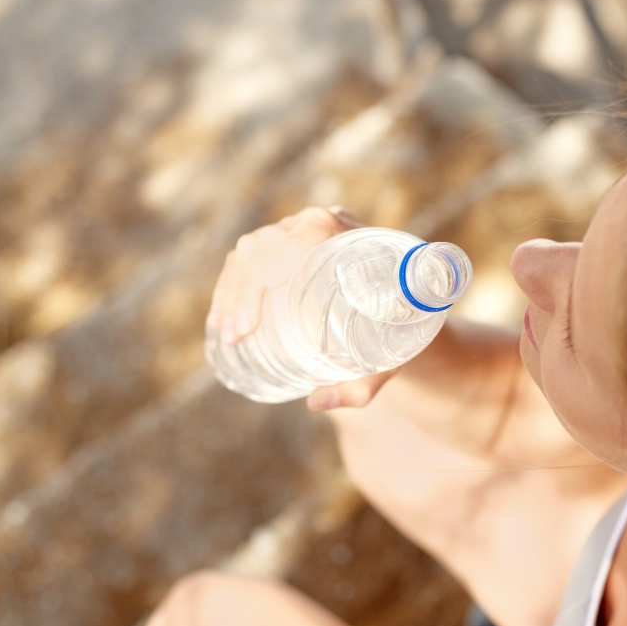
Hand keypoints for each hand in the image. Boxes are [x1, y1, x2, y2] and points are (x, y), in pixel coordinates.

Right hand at [206, 205, 396, 410]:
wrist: (405, 307)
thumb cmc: (397, 334)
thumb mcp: (386, 362)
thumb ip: (360, 388)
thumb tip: (317, 403)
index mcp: (352, 238)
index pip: (298, 241)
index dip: (265, 278)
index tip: (250, 325)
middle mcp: (325, 223)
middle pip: (267, 246)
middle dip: (243, 292)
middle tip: (237, 336)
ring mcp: (303, 229)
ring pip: (253, 249)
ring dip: (232, 290)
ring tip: (227, 331)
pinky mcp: (289, 242)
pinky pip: (250, 255)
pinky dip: (232, 284)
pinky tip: (221, 315)